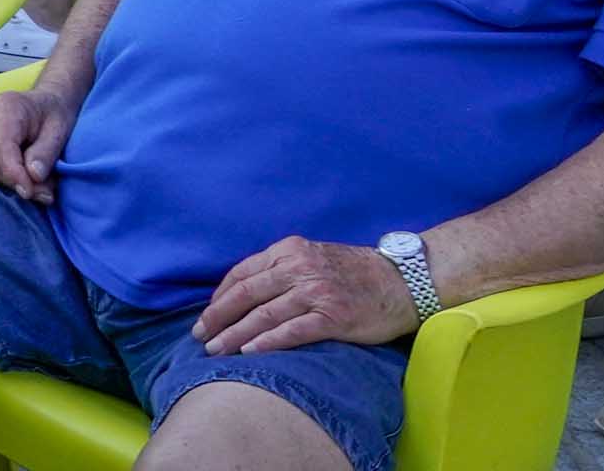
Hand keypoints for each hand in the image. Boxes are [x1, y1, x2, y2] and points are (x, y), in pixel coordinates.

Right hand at [0, 81, 78, 203]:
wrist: (47, 102)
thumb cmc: (55, 113)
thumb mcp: (59, 130)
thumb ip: (46, 153)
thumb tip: (33, 177)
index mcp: (7, 107)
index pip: (3, 146)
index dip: (14, 173)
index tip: (30, 192)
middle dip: (16, 181)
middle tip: (44, 193)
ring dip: (14, 182)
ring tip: (41, 186)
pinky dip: (8, 177)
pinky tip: (27, 177)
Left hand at [196, 235, 421, 354]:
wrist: (402, 281)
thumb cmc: (355, 273)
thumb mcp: (313, 257)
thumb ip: (282, 269)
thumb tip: (245, 293)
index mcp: (289, 250)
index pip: (242, 273)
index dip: (220, 297)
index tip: (206, 316)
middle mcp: (298, 267)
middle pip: (246, 294)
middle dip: (218, 317)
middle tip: (200, 336)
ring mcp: (316, 292)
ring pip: (263, 314)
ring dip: (235, 335)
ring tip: (217, 350)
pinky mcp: (333, 317)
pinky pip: (291, 331)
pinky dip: (267, 342)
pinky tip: (250, 353)